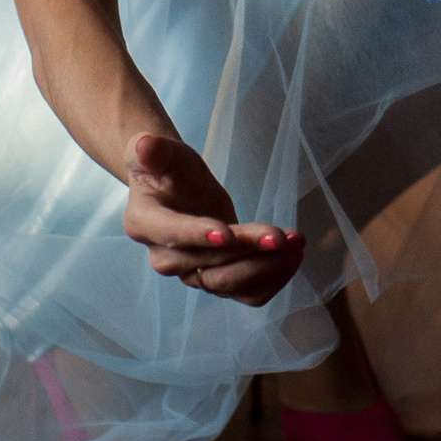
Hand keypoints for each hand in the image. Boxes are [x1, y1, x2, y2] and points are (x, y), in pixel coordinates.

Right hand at [123, 134, 304, 306]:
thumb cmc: (165, 167)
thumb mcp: (157, 151)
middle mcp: (164, 257)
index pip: (171, 233)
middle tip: (281, 236)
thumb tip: (144, 146)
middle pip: (209, 261)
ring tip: (296, 242)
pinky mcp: (216, 280)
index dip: (198, 235)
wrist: (175, 186)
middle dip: (248, 248)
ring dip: (266, 266)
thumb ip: (150, 150)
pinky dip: (272, 280)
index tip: (228, 233)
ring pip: (229, 282)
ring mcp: (191, 273)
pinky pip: (246, 294)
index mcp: (145, 223)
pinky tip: (292, 257)